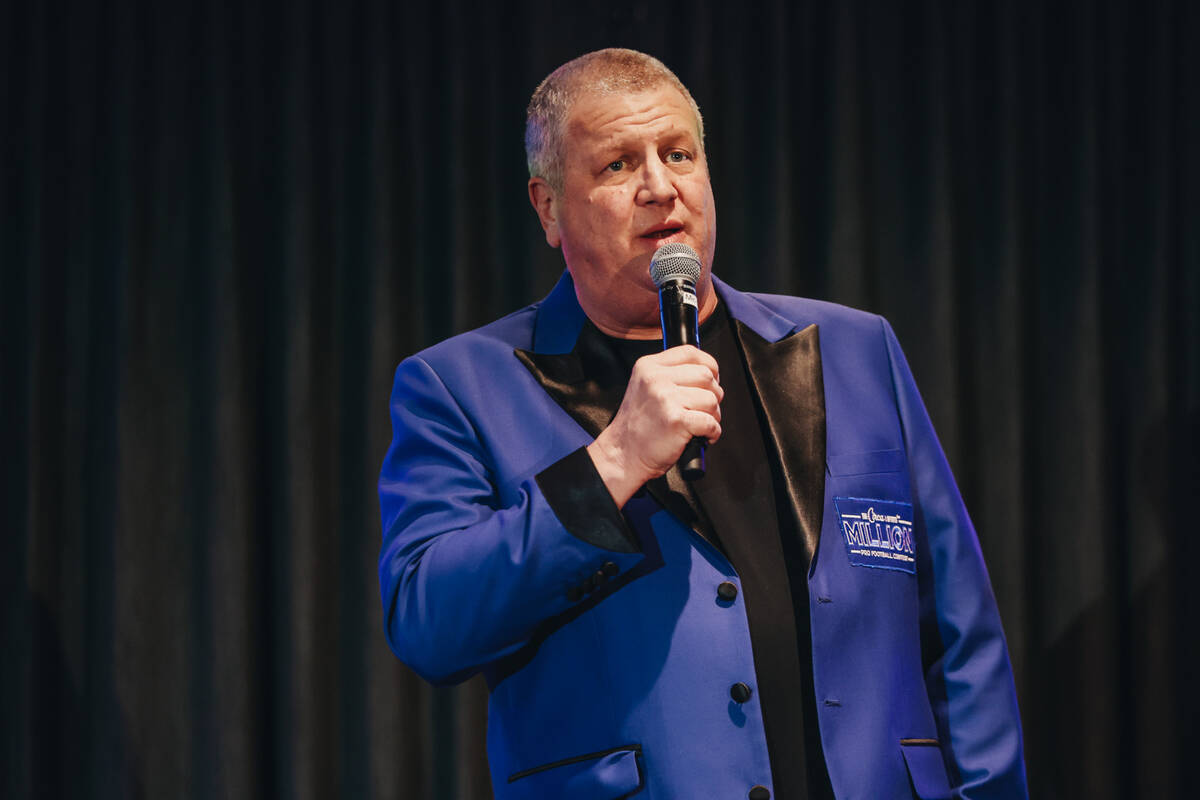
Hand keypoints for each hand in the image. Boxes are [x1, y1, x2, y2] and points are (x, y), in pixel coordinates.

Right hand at [587, 345, 722, 506]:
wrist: (623, 455)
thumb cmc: (639, 426)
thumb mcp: (645, 387)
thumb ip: (671, 375)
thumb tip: (708, 372)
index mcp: (648, 366)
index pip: (690, 352)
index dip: (709, 366)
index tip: (712, 380)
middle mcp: (655, 379)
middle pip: (706, 376)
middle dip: (713, 395)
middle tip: (703, 409)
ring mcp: (665, 399)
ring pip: (712, 399)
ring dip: (713, 416)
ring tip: (698, 425)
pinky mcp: (676, 420)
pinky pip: (711, 422)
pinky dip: (712, 433)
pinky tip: (700, 436)